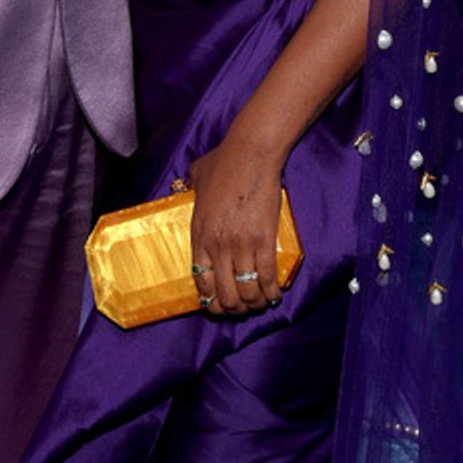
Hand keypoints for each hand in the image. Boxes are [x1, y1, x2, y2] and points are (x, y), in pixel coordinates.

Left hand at [188, 137, 284, 316]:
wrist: (251, 153)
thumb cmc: (223, 161)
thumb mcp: (197, 176)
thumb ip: (190, 187)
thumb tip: (187, 186)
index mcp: (199, 234)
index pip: (200, 281)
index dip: (210, 301)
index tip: (218, 304)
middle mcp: (218, 245)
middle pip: (224, 294)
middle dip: (233, 309)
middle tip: (242, 309)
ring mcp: (241, 245)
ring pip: (246, 292)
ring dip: (254, 304)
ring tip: (259, 303)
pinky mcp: (264, 240)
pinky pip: (267, 278)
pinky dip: (272, 292)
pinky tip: (274, 295)